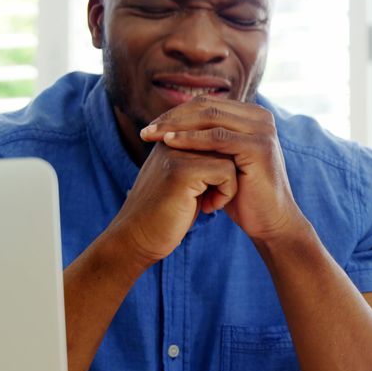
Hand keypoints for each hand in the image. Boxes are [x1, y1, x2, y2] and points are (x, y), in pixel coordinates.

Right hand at [106, 142, 236, 264]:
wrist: (137, 239)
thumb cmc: (166, 215)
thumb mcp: (186, 182)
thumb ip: (203, 162)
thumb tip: (234, 151)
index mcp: (171, 137)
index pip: (214, 131)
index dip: (223, 161)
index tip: (212, 188)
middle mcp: (171, 139)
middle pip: (224, 141)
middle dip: (228, 171)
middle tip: (213, 196)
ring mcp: (175, 153)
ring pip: (229, 155)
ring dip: (228, 184)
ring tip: (209, 202)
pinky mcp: (182, 171)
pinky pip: (226, 171)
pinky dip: (226, 192)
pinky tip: (208, 207)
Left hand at [140, 96, 306, 242]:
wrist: (269, 221)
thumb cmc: (243, 196)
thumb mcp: (223, 161)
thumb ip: (207, 141)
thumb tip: (171, 124)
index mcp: (252, 115)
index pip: (207, 104)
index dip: (176, 113)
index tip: (150, 127)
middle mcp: (260, 117)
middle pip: (207, 106)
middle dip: (172, 117)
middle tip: (146, 131)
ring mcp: (263, 130)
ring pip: (210, 117)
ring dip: (177, 126)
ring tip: (152, 136)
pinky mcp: (259, 146)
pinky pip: (217, 137)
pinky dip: (191, 138)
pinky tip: (170, 143)